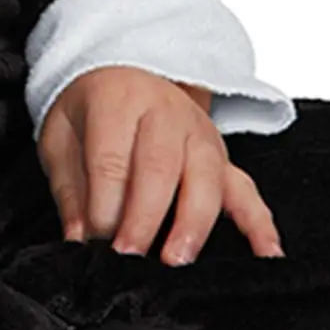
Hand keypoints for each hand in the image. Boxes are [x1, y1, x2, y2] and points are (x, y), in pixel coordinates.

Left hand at [37, 66, 284, 265]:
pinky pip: (247, 190)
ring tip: (176, 259)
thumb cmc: (93, 108)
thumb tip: (77, 238)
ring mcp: (201, 135)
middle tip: (129, 256)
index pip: (112, 157)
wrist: (127, 70)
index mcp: (119, 102)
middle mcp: (165, 114)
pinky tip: (267, 254)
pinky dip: (260, 224)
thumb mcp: (61, 133)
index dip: (104, 204)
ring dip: (193, 223)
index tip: (95, 240)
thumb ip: (68, 188)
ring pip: (205, 179)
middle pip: (160, 168)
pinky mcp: (223, 158)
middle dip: (145, 218)